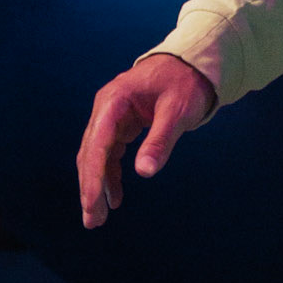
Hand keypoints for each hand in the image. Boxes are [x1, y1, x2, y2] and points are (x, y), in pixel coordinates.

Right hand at [76, 54, 215, 229]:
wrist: (192, 62)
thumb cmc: (185, 82)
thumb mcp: (177, 111)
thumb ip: (160, 140)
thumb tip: (145, 172)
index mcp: (115, 101)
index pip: (98, 143)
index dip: (93, 176)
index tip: (92, 203)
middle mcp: (106, 108)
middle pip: (91, 152)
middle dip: (90, 187)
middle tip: (93, 220)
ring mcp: (111, 115)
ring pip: (96, 155)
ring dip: (97, 184)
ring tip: (99, 217)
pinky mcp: (120, 123)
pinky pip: (109, 153)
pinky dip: (110, 174)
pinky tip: (114, 196)